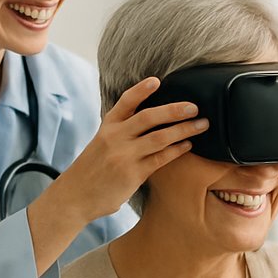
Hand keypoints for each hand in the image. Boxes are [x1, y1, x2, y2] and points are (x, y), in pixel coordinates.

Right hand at [44, 77, 206, 223]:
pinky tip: (188, 145)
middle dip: (174, 110)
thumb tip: (148, 123)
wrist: (74, 197)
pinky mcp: (132, 174)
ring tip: (202, 125)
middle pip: (148, 117)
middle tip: (194, 106)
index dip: (141, 90)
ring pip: (159, 137)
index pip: (125, 102)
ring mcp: (124, 155)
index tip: (157, 80)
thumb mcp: (100, 144)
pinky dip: (177, 150)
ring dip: (184, 129)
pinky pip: (160, 158)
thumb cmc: (91, 171)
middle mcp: (114, 137)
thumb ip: (120, 132)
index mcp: (107, 127)